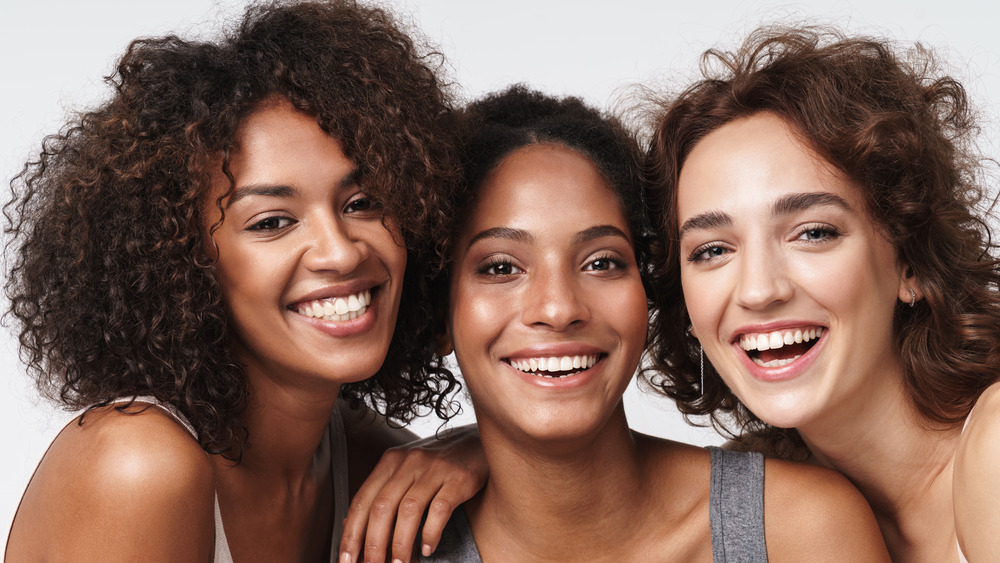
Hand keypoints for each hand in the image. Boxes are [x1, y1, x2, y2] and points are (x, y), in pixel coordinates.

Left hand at [339, 424, 486, 562]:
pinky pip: (440, 509)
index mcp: (391, 461)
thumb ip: (381, 493)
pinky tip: (428, 549)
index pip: (363, 500)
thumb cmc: (437, 463)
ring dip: (401, 543)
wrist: (476, 443)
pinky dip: (431, 533)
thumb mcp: (405, 471)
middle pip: (382, 506)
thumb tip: (350, 525)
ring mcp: (435, 468)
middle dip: (373, 543)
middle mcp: (409, 462)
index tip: (345, 559)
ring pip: (409, 510)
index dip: (351, 533)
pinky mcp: (459, 477)